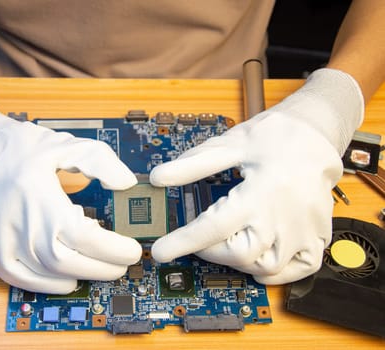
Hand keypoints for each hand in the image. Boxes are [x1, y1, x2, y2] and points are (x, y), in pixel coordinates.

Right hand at [0, 75, 141, 293]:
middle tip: (123, 262)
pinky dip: (48, 285)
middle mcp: (19, 226)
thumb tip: (126, 183)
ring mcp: (2, 243)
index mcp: (39, 198)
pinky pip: (21, 280)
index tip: (132, 249)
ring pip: (48, 275)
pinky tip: (67, 280)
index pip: (85, 237)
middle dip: (104, 267)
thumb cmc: (18, 148)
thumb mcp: (64, 144)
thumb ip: (99, 161)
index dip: (113, 248)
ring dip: (82, 276)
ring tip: (102, 267)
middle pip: (70, 263)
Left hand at [150, 69, 363, 283]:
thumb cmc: (273, 137)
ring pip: (267, 268)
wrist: (315, 135)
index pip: (213, 227)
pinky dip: (276, 273)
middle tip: (199, 238)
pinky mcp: (318, 236)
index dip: (182, 242)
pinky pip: (298, 270)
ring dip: (239, 262)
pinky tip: (259, 259)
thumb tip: (159, 177)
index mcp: (259, 191)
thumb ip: (193, 164)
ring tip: (228, 242)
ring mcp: (304, 230)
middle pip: (240, 255)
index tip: (161, 251)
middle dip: (210, 252)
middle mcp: (283, 216)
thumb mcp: (229, 144)